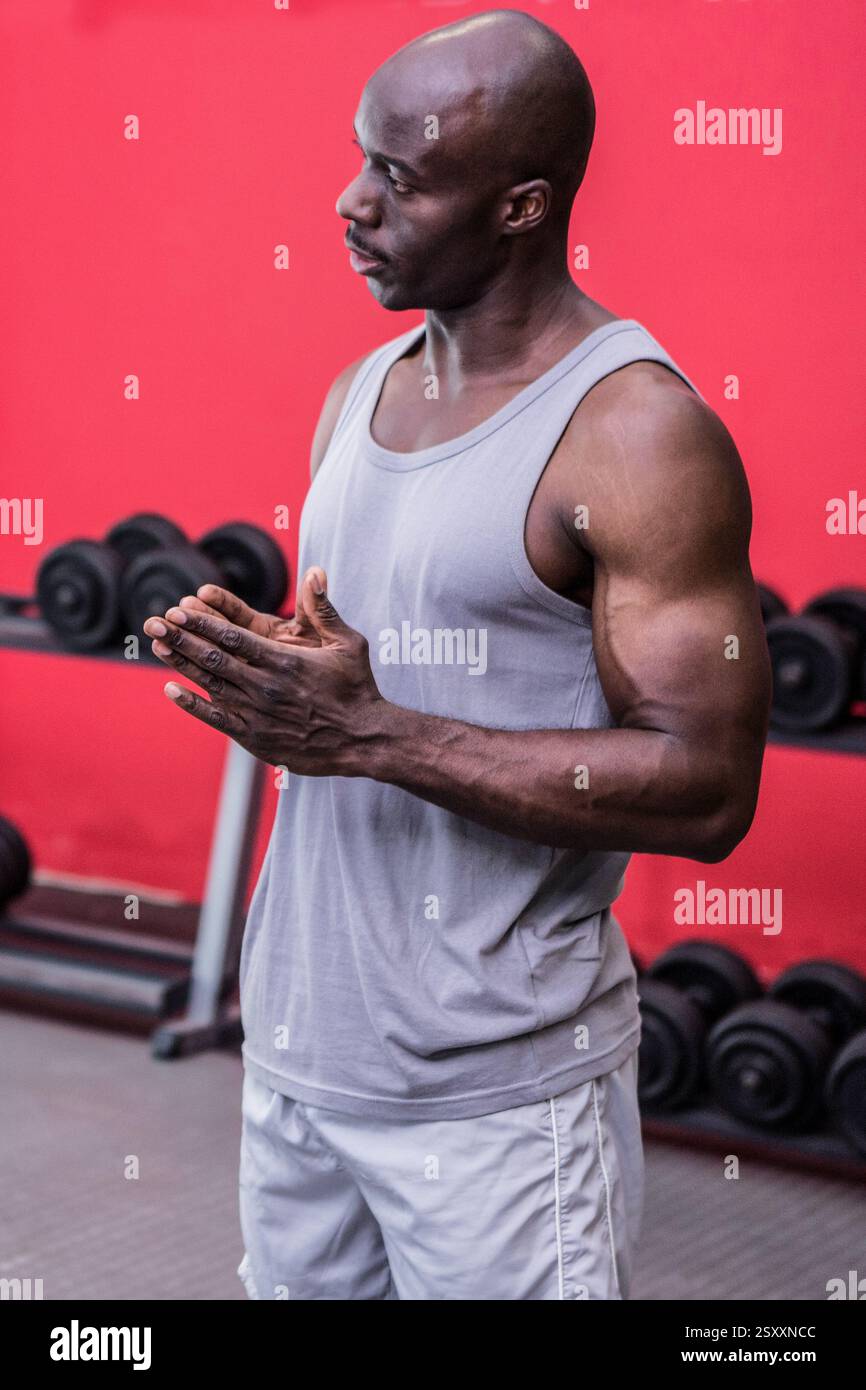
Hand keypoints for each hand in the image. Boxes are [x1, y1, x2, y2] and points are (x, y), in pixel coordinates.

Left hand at [143, 570, 385, 776]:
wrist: (362, 740)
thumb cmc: (356, 688)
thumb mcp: (348, 643)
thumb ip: (324, 608)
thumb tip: (315, 571)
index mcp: (284, 661)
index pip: (233, 637)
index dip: (202, 622)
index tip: (178, 609)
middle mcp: (265, 686)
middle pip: (213, 658)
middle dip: (181, 638)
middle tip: (152, 622)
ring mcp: (258, 714)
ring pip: (210, 684)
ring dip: (181, 664)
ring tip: (157, 646)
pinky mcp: (255, 737)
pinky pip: (216, 718)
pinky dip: (192, 704)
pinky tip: (171, 690)